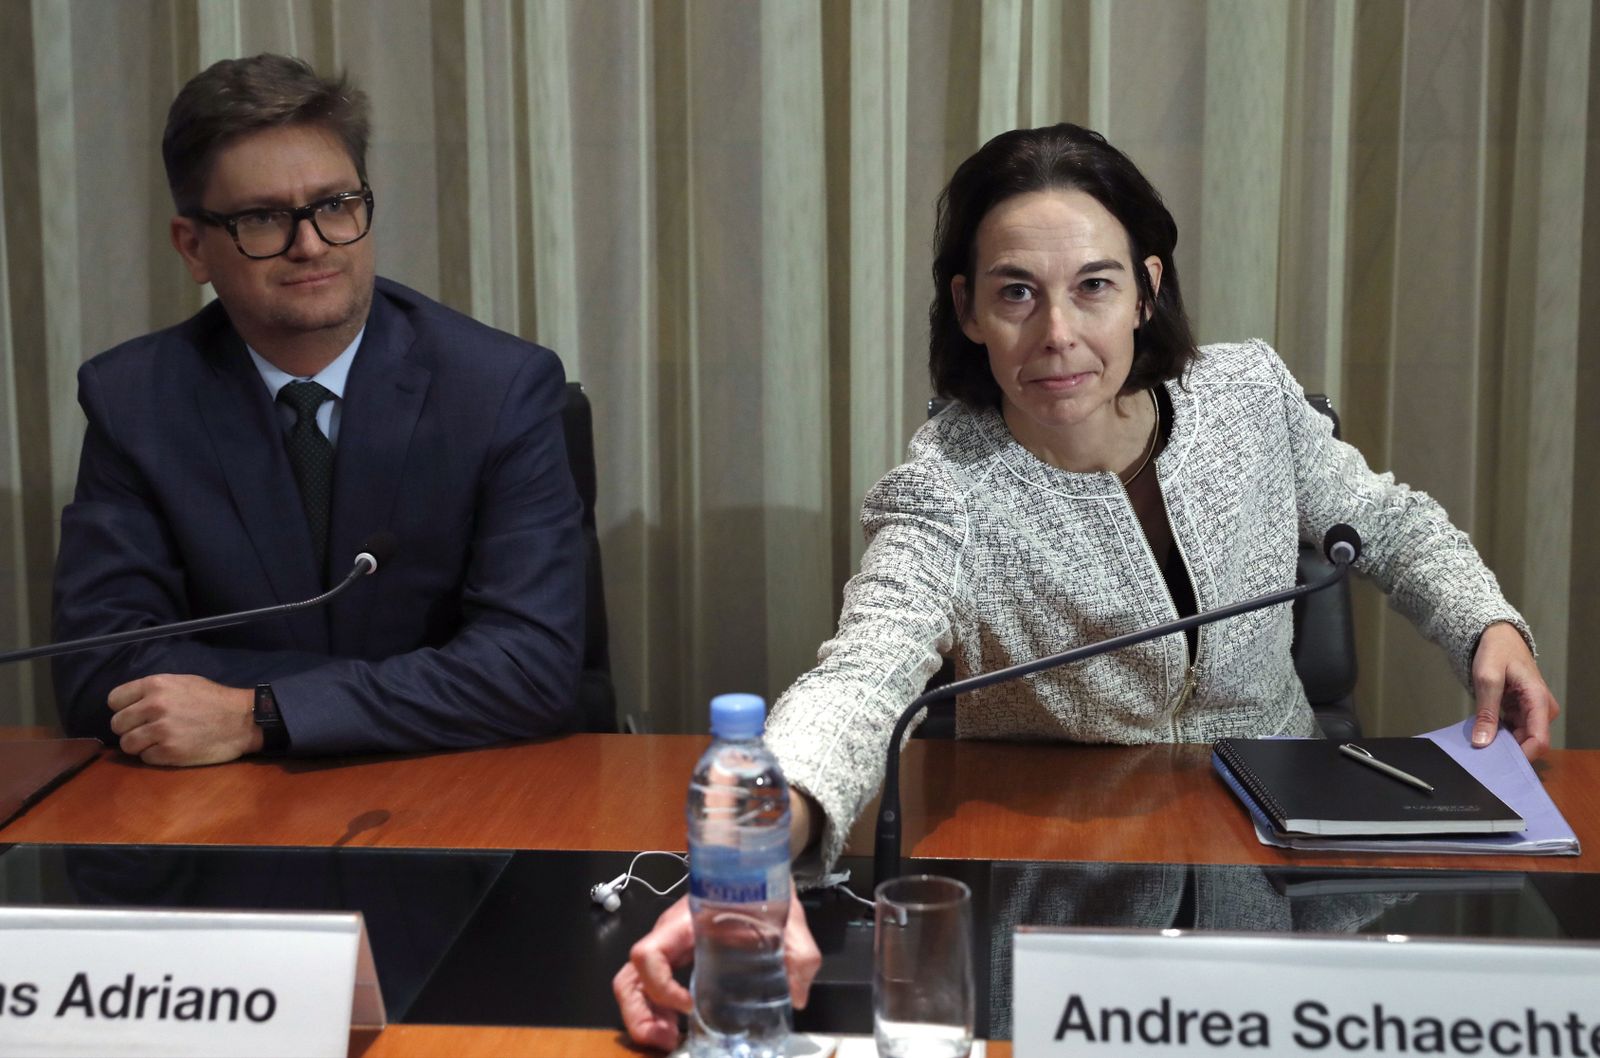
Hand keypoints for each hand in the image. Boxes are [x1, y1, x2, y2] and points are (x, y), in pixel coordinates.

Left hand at [107, 674, 260, 765]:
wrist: (243, 720)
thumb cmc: (213, 699)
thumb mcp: (183, 682)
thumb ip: (154, 691)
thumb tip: (129, 705)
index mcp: (156, 685)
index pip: (114, 700)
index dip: (123, 708)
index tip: (136, 713)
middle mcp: (155, 706)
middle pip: (117, 724)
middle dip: (130, 728)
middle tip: (148, 730)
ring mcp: (161, 730)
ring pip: (127, 744)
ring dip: (140, 745)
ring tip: (157, 741)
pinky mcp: (169, 752)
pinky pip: (145, 758)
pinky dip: (155, 756)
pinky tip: (171, 749)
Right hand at [612, 887, 821, 1051]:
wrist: (760, 874)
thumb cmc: (765, 891)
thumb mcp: (788, 920)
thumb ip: (799, 955)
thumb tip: (797, 997)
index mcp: (686, 923)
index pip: (649, 953)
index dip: (659, 985)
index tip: (688, 1005)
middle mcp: (669, 937)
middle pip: (629, 977)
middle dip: (639, 1014)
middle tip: (666, 1040)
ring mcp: (669, 949)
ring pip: (633, 985)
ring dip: (643, 1018)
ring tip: (667, 1041)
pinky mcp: (676, 960)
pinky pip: (651, 988)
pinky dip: (656, 1013)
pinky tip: (676, 1030)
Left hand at [1471, 622, 1560, 759]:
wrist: (1498, 637)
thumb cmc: (1495, 652)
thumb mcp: (1487, 679)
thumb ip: (1486, 712)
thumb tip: (1482, 742)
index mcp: (1539, 701)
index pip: (1539, 740)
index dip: (1521, 755)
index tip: (1497, 762)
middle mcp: (1542, 710)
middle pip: (1530, 742)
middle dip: (1508, 751)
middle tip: (1482, 755)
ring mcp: (1533, 711)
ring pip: (1521, 739)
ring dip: (1502, 743)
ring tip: (1480, 744)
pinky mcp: (1523, 712)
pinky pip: (1514, 731)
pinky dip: (1500, 734)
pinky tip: (1484, 735)